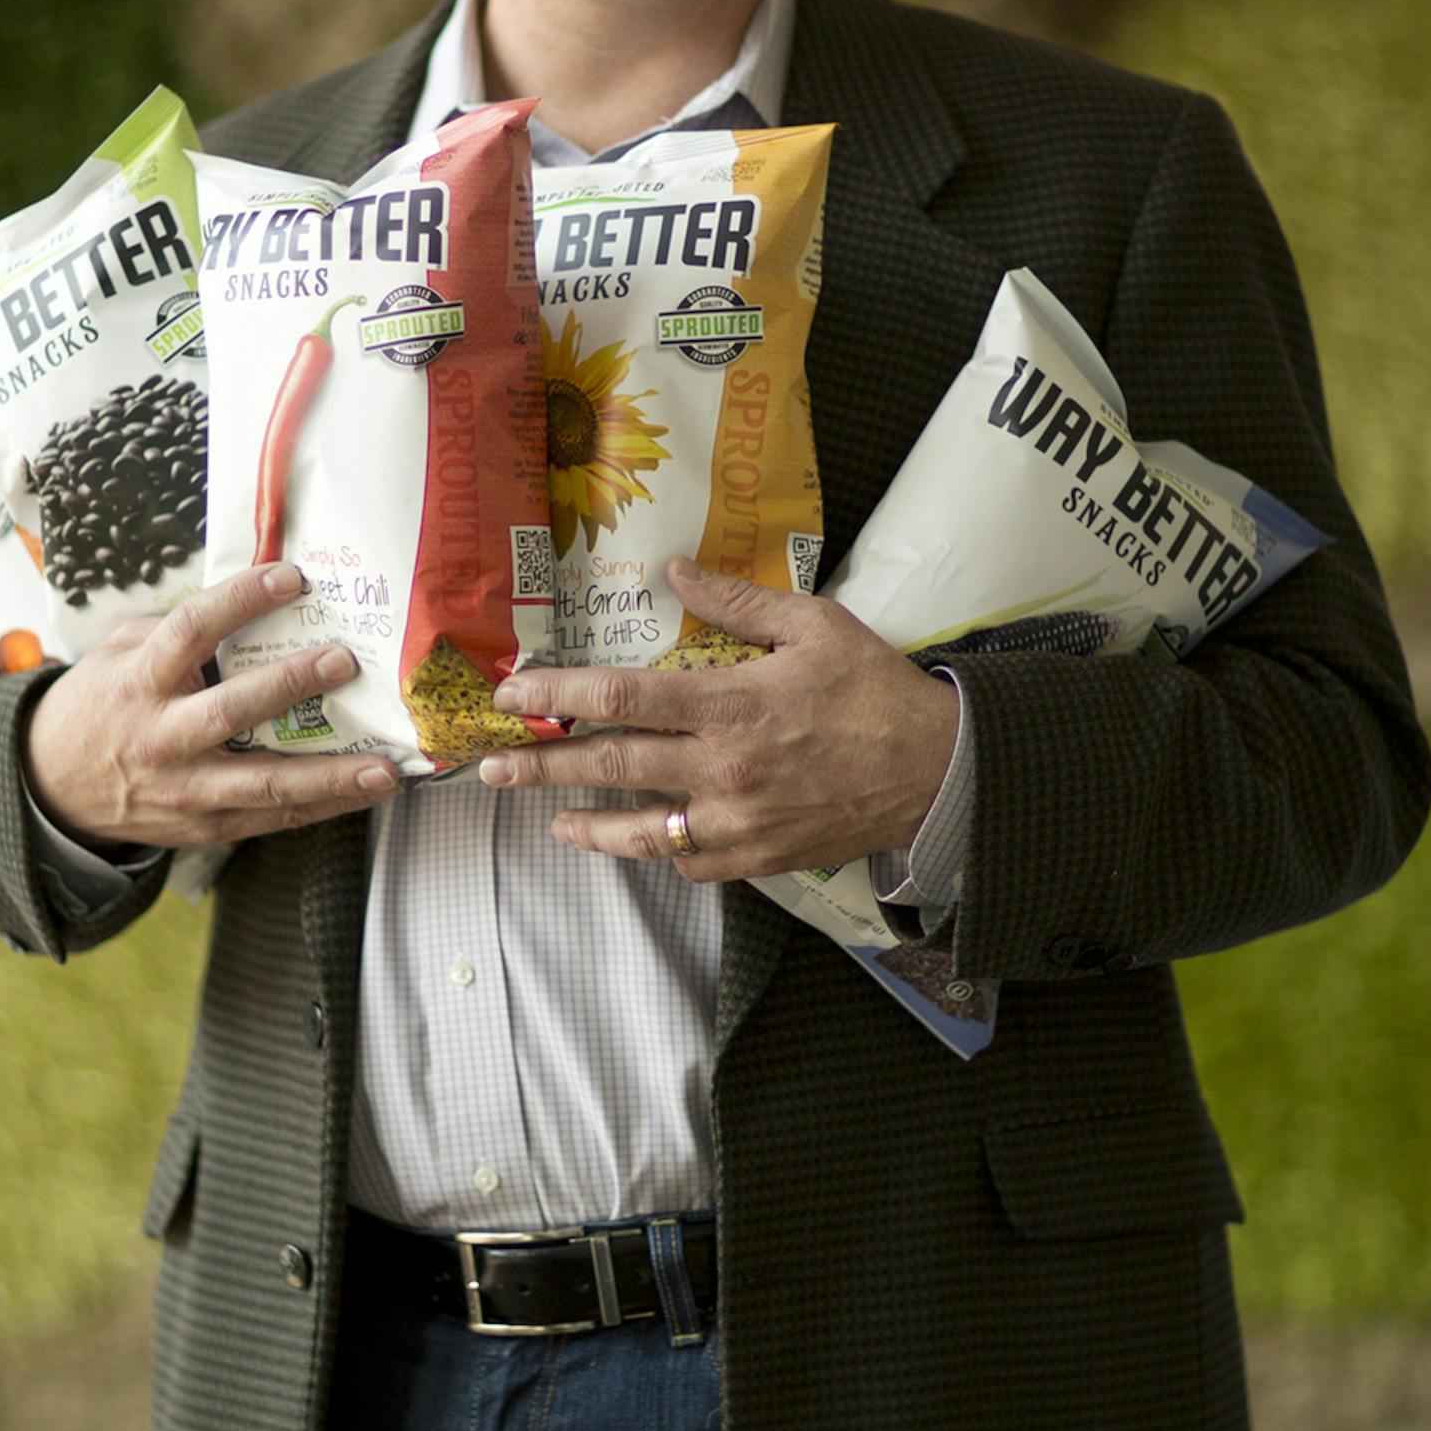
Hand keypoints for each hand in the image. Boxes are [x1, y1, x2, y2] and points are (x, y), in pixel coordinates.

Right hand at [21, 563, 400, 850]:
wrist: (53, 789)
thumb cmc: (101, 706)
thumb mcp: (117, 654)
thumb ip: (171, 630)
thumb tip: (245, 598)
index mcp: (141, 682)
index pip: (191, 631)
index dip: (240, 600)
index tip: (290, 576)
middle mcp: (164, 737)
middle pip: (233, 710)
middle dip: (291, 685)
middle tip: (345, 662)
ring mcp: (187, 789)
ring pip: (266, 785)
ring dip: (331, 776)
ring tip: (386, 767)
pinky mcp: (206, 826)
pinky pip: (273, 817)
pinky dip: (324, 805)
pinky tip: (367, 790)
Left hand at [476, 556, 957, 881]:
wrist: (937, 771)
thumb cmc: (875, 691)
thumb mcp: (813, 625)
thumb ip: (737, 602)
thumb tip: (675, 569)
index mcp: (729, 705)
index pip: (621, 699)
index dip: (557, 696)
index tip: (514, 692)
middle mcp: (721, 769)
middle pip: (610, 766)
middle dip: (543, 765)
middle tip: (492, 766)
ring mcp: (737, 821)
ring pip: (639, 829)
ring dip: (583, 822)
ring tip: (544, 816)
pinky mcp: (757, 857)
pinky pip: (688, 861)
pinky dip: (653, 851)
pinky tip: (628, 839)